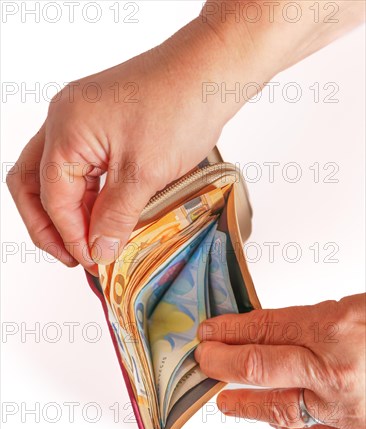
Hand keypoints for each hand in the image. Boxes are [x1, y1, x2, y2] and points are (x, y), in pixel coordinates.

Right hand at [7, 2, 363, 273]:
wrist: (211, 70)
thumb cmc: (181, 106)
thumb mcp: (145, 173)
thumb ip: (116, 216)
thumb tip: (99, 251)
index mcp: (66, 130)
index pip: (52, 198)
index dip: (70, 236)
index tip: (92, 261)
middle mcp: (64, 121)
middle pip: (33, 184)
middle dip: (49, 225)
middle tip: (73, 256)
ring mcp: (79, 120)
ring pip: (54, 176)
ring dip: (68, 212)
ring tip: (90, 243)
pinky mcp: (99, 124)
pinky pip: (79, 166)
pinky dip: (86, 195)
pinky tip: (102, 216)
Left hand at [195, 294, 365, 428]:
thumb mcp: (362, 308)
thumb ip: (320, 318)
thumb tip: (280, 325)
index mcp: (335, 329)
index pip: (264, 328)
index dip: (230, 329)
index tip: (211, 330)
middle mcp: (333, 370)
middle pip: (258, 366)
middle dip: (221, 360)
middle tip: (204, 358)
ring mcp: (343, 408)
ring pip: (277, 408)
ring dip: (244, 404)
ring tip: (224, 401)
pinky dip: (288, 427)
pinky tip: (274, 421)